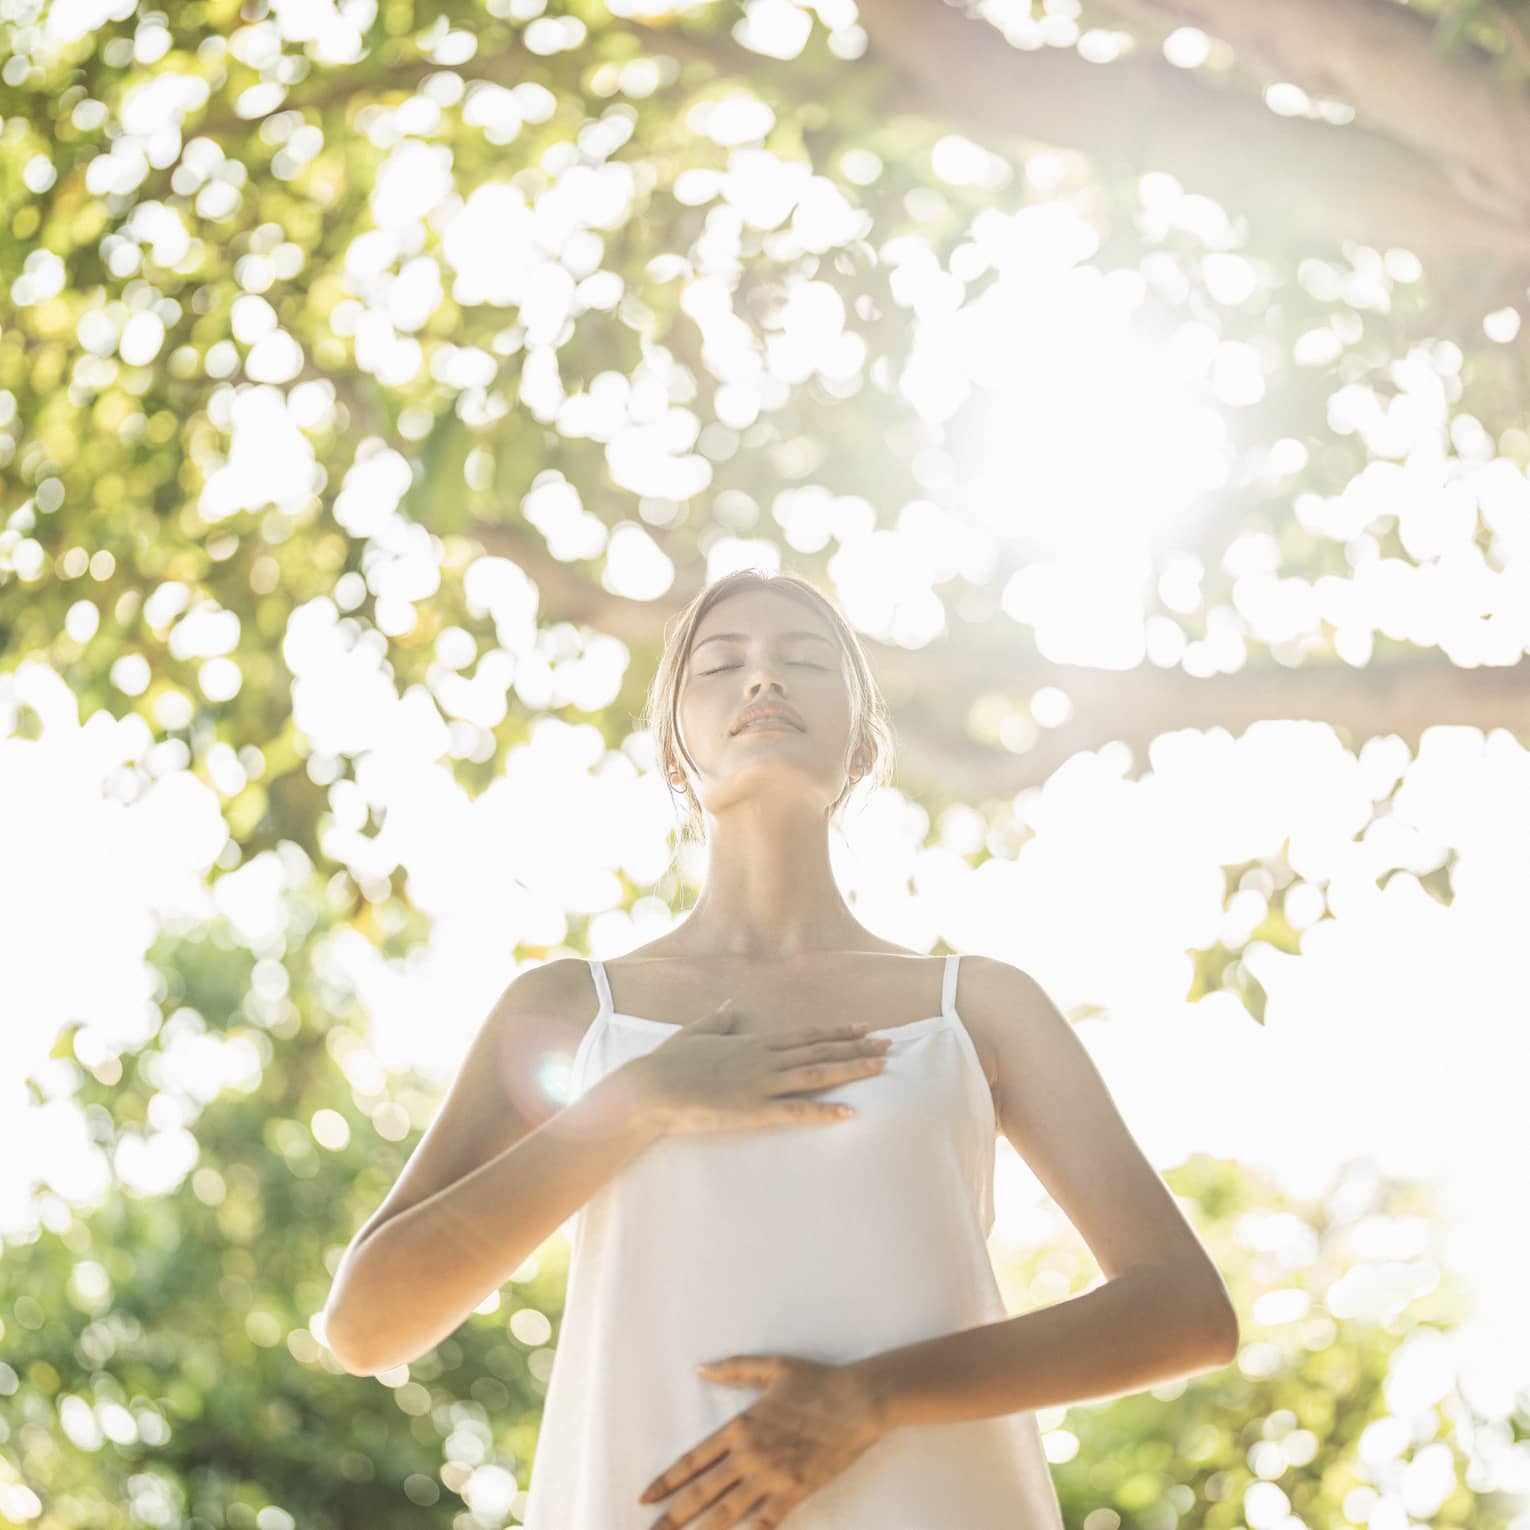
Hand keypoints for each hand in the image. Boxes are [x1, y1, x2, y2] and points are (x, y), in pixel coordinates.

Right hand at [630, 1000, 892, 1137]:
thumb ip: (718, 1020)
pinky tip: (850, 1112)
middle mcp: (763, 1059)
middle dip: (857, 1047)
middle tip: (890, 1044)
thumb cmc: (668, 1062)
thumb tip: (731, 1006)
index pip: (805, 1035)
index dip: (837, 1032)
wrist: (650, 1088)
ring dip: (852, 1070)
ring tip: (881, 1067)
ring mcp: (760, 1084)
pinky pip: (797, 1112)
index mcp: (752, 1042)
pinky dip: (825, 1112)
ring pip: (816, 1075)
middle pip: (820, 1051)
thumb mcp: (695, 1033)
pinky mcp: (753, 1111)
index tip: (864, 1027)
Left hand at [637, 1353, 887, 1528]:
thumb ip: (733, 1369)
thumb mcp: (772, 1367)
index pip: (693, 1460)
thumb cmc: (816, 1381)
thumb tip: (700, 1369)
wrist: (858, 1401)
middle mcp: (750, 1455)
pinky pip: (767, 1522)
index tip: (645, 1498)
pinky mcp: (796, 1491)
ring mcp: (772, 1477)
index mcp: (740, 1426)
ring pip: (727, 1513)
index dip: (666, 1482)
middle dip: (673, 1517)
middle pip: (702, 1493)